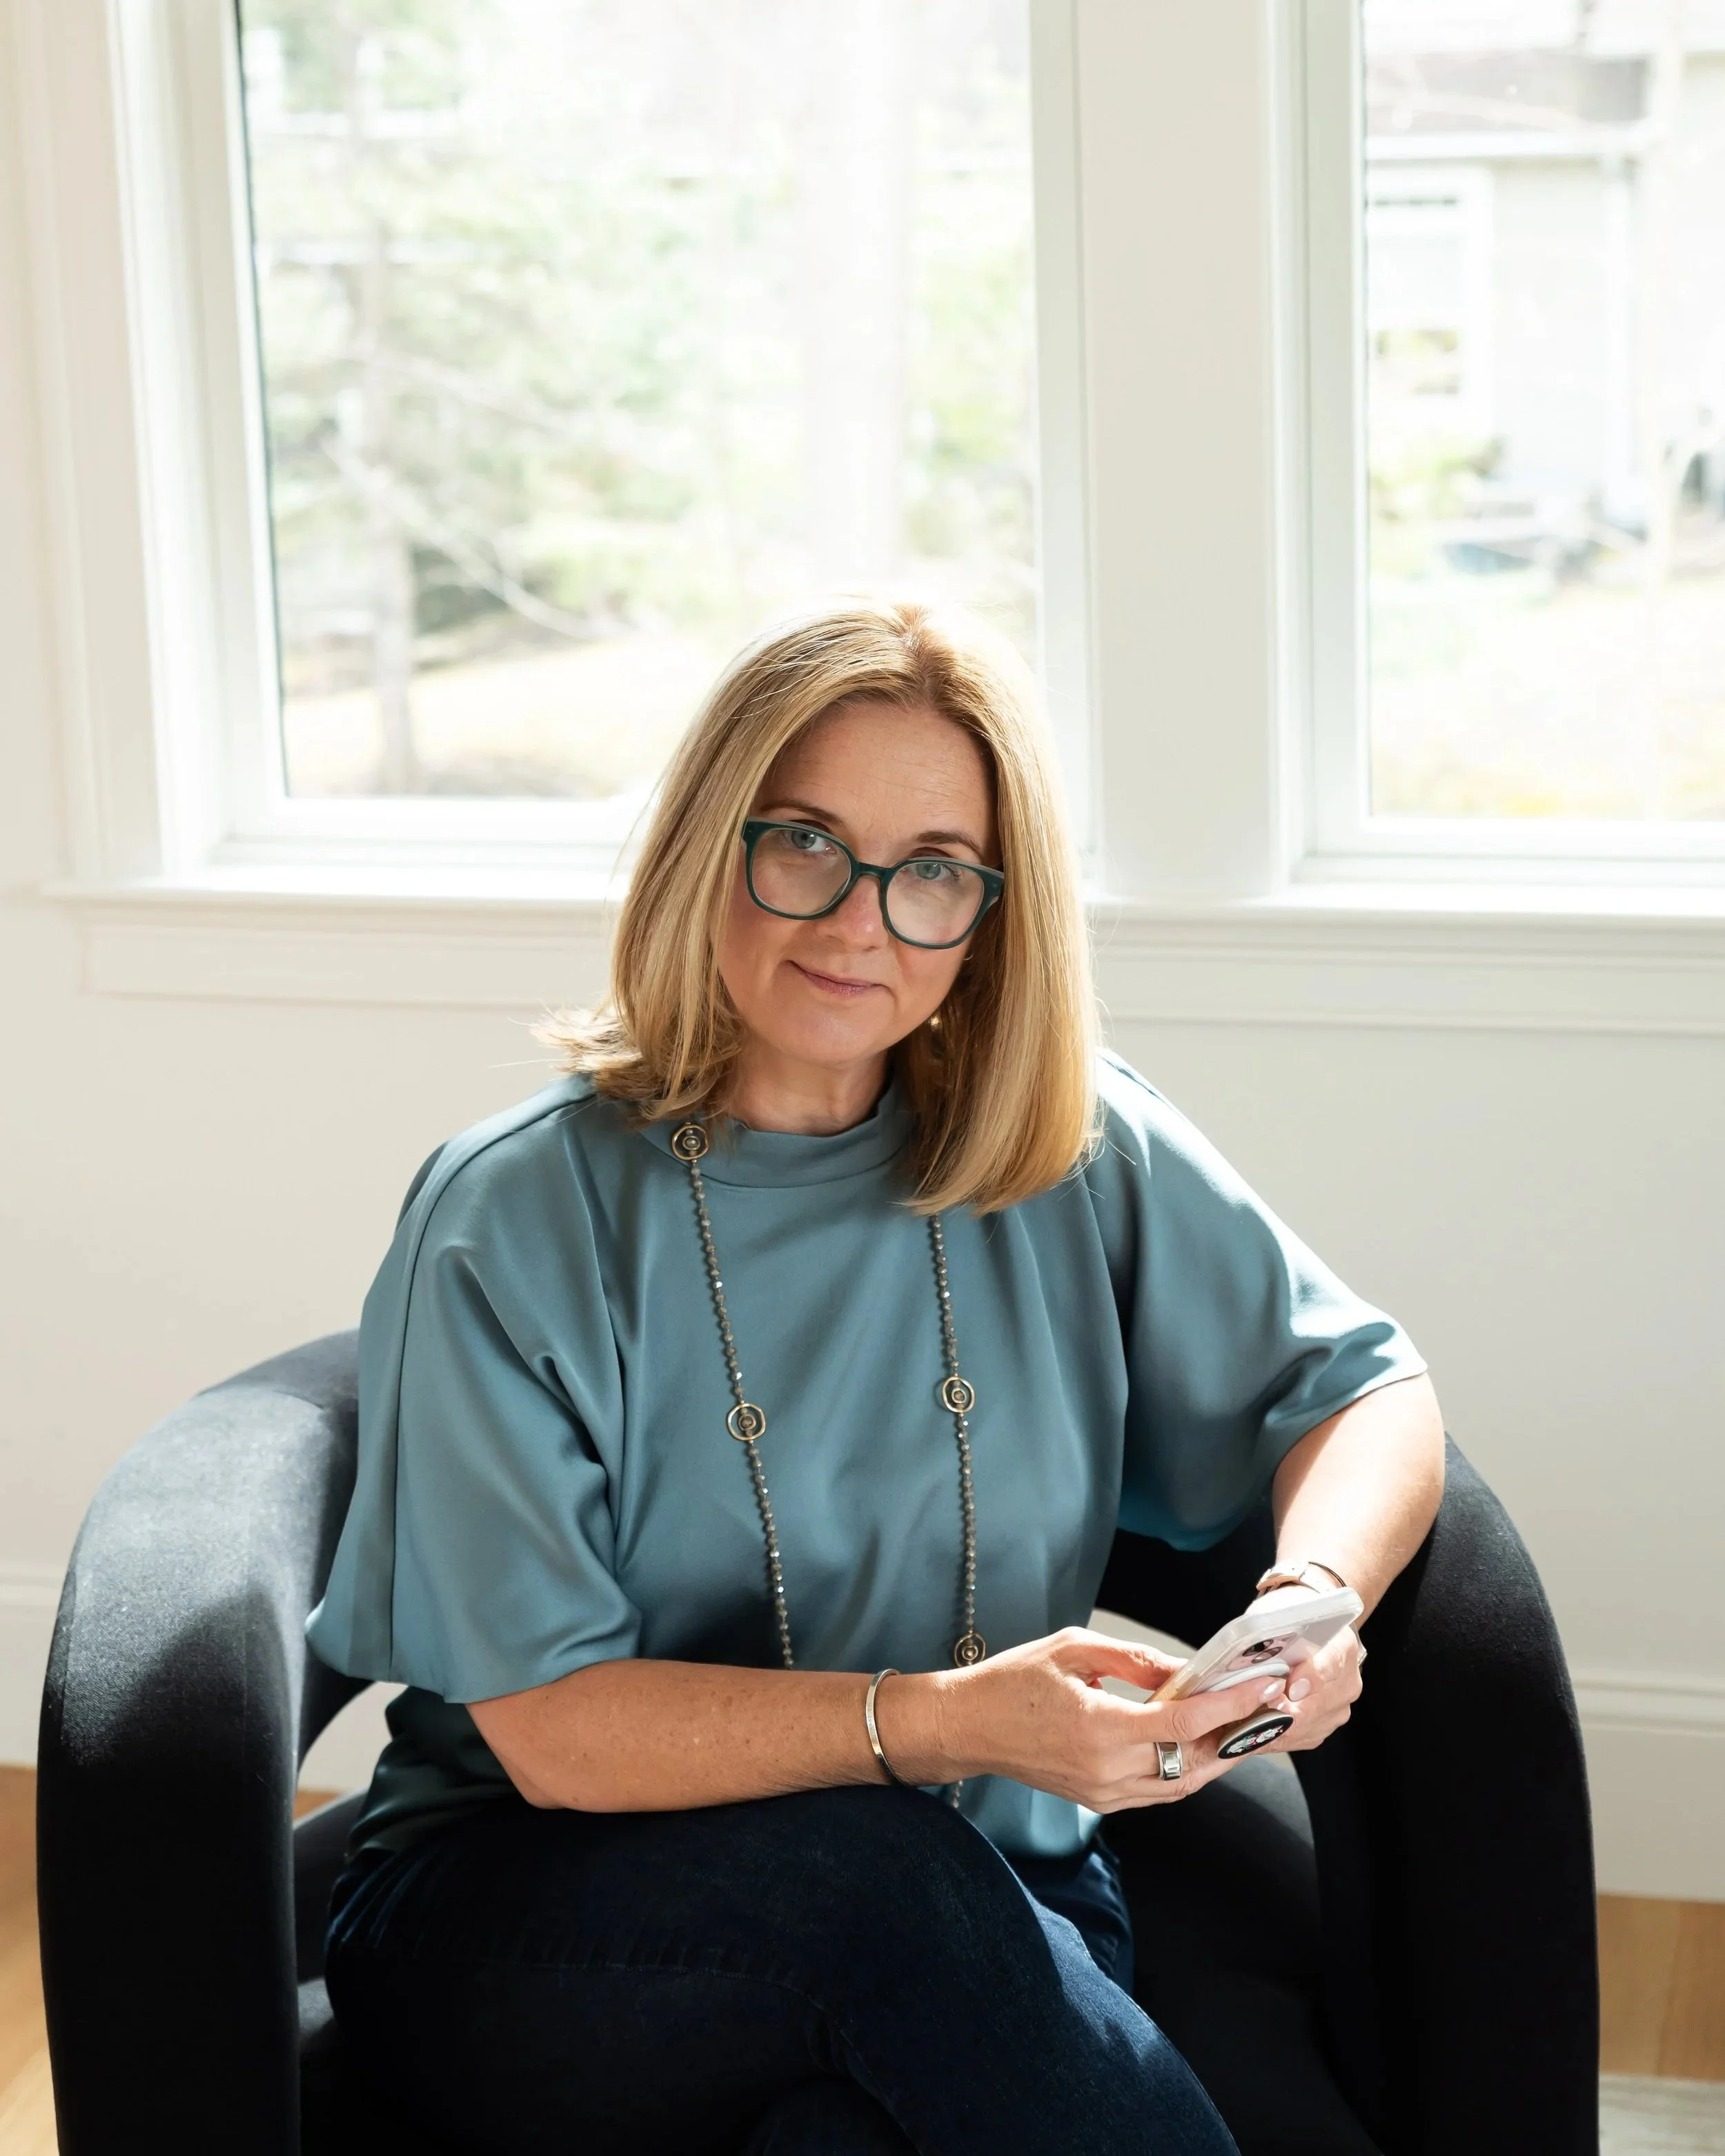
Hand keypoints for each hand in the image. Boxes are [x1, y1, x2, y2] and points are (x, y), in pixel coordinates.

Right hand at [880, 1627, 1290, 1813]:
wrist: (968, 1728)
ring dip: (1218, 1758)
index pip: (1184, 1722)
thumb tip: (1185, 1671)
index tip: (1263, 1688)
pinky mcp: (1100, 1802)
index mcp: (1100, 1728)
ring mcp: (1104, 1793)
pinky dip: (1187, 1771)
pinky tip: (1202, 1746)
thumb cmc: (1012, 1682)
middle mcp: (1107, 1771)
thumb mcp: (1073, 1650)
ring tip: (1245, 1727)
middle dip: (1238, 1735)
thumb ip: (1133, 1660)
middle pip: (1194, 1762)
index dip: (1230, 1705)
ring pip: (1182, 1785)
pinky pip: (1159, 1793)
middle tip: (1270, 1708)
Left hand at [1255, 1620, 1363, 1753]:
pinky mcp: (1328, 1723)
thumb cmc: (1290, 1618)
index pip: (1331, 1663)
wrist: (1308, 1627)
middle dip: (1285, 1711)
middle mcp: (1348, 1679)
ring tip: (1248, 1723)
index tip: (1291, 1688)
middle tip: (1256, 1712)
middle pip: (1319, 1704)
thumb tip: (1254, 1663)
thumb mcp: (1281, 1615)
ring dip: (1279, 1727)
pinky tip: (1259, 1732)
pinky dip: (1280, 1736)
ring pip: (1310, 1725)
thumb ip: (1274, 1635)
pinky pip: (1305, 1737)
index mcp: (1341, 1645)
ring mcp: (1341, 1704)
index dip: (1311, 1678)